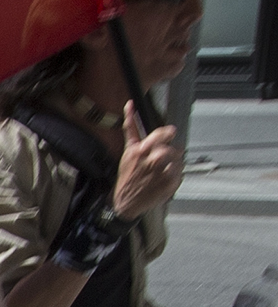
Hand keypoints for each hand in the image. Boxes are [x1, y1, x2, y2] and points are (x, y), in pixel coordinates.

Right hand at [113, 104, 182, 219]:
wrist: (125, 203)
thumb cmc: (127, 176)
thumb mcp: (127, 151)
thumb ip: (131, 128)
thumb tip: (130, 103)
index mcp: (139, 149)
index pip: (160, 134)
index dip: (167, 133)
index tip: (170, 133)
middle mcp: (150, 158)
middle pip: (171, 146)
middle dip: (169, 150)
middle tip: (163, 159)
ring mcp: (161, 170)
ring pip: (178, 157)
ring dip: (173, 162)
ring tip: (162, 170)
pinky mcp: (170, 181)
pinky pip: (180, 170)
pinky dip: (175, 174)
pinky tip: (164, 179)